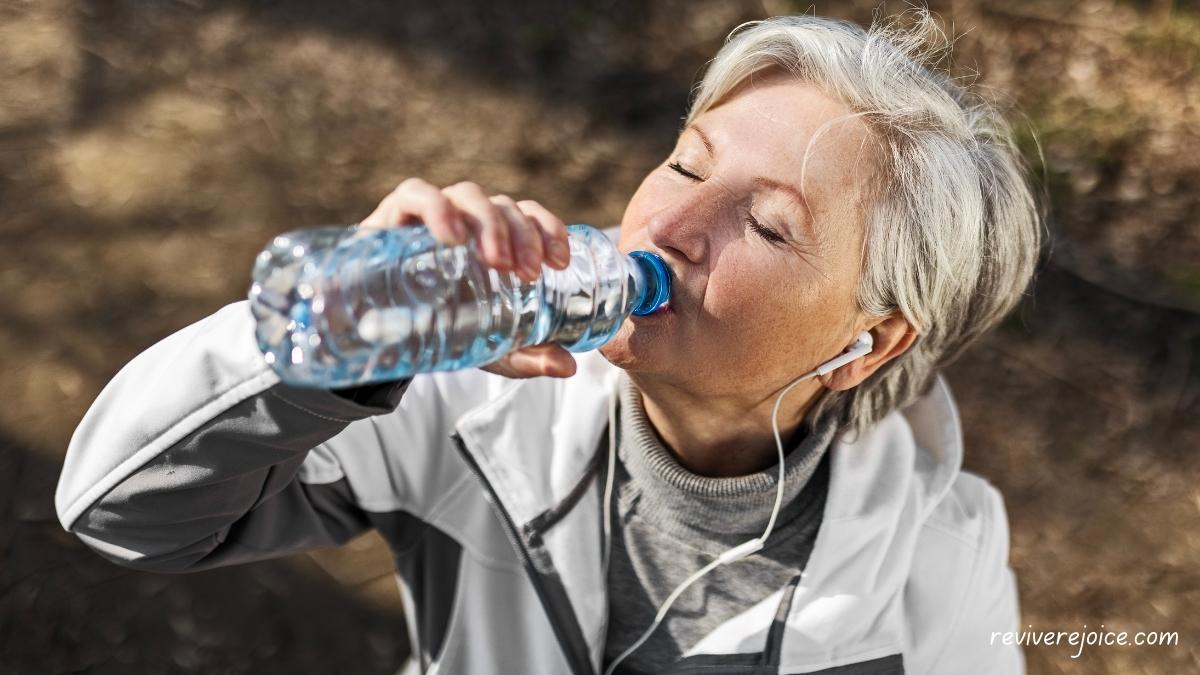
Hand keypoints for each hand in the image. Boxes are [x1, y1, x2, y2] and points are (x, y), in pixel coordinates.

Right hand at [360, 178, 576, 378]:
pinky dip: (437, 208)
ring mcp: (430, 214)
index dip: (548, 229)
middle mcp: (466, 219)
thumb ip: (527, 356)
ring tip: (498, 262)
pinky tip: (451, 235)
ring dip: (489, 222)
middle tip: (530, 272)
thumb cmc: (439, 330)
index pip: (528, 215)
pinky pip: (416, 194)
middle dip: (522, 234)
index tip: (561, 261)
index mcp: (494, 239)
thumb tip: (567, 367)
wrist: (371, 336)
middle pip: (502, 205)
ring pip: (467, 195)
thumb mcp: (489, 348)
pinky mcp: (392, 217)